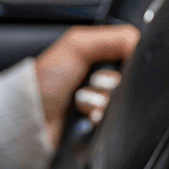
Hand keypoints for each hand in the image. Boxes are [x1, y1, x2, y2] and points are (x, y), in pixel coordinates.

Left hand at [33, 24, 139, 148]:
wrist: (28, 119)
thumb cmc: (44, 81)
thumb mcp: (77, 45)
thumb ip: (113, 37)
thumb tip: (140, 41)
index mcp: (99, 60)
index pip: (132, 58)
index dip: (124, 62)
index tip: (108, 65)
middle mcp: (101, 83)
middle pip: (128, 83)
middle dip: (109, 84)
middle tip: (89, 83)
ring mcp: (99, 108)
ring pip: (120, 105)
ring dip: (100, 104)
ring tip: (80, 104)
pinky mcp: (96, 131)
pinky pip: (111, 126)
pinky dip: (98, 122)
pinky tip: (83, 119)